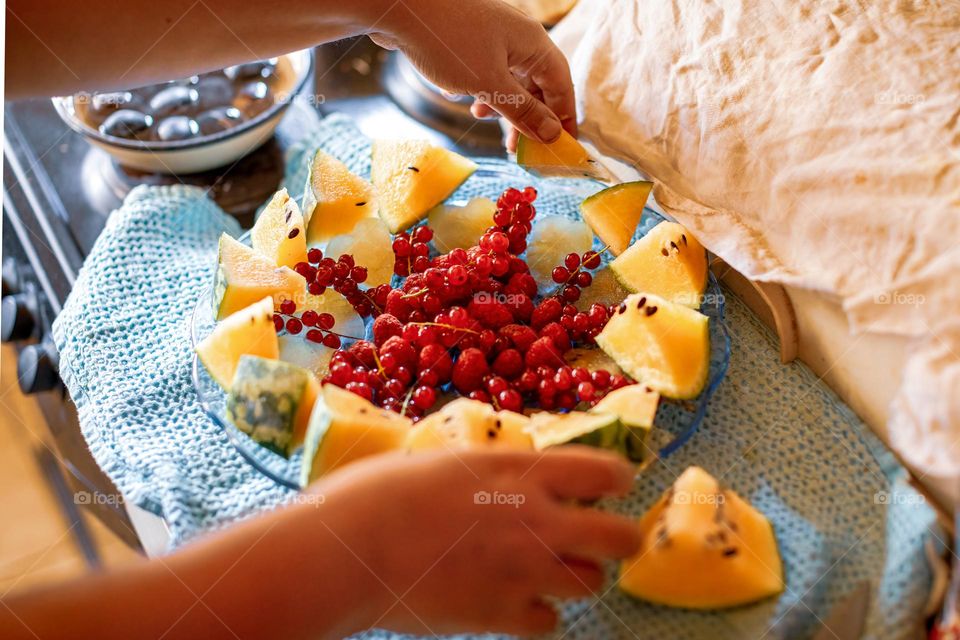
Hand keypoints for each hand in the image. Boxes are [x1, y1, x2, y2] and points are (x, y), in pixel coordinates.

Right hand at [311, 446, 638, 636]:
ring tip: (545, 569)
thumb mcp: (449, 463)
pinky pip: (549, 623)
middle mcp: (535, 520)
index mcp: (520, 471)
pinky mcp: (501, 616)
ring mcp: (523, 571)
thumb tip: (518, 479)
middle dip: (619, 538)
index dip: (617, 480)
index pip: (604, 472)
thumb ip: (496, 473)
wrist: (347, 551)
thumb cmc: (381, 493)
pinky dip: (537, 614)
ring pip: (591, 583)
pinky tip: (512, 602)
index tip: (611, 486)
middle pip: (620, 538)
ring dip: (574, 575)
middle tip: (600, 538)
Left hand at [370, 0, 576, 148]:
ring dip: (501, 105)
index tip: (561, 147)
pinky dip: (480, 89)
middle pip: (536, 84)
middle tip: (518, 148)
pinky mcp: (469, 40)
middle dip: (528, 117)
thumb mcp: (490, 84)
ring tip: (480, 117)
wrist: (398, 7)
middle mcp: (518, 38)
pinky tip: (461, 97)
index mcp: (533, 43)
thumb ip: (523, 111)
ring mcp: (492, 37)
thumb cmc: (448, 40)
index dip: (563, 117)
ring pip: (509, 79)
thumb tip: (553, 133)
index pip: (561, 85)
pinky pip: (486, 71)